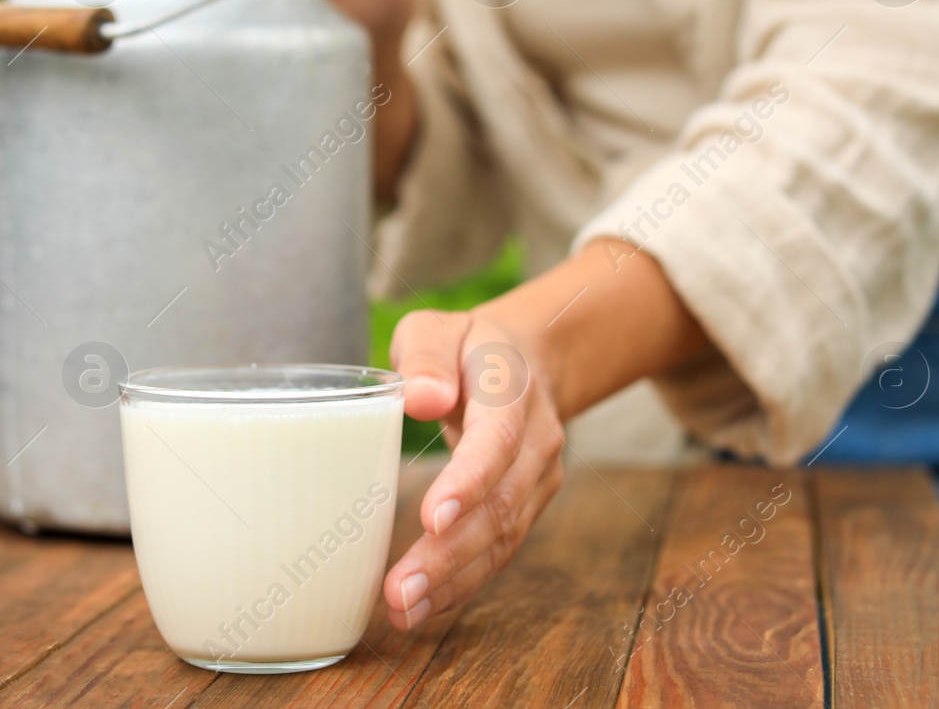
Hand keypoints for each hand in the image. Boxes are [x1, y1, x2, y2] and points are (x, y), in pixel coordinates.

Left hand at [382, 310, 564, 630]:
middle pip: (500, 504)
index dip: (469, 481)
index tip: (433, 518)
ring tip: (402, 610)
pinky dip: (463, 584)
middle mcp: (535, 440)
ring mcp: (537, 479)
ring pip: (502, 538)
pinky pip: (499, 552)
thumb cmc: (464, 348)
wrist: (527, 363)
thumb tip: (423, 399)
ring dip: (453, 580)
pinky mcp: (526, 508)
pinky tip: (423, 608)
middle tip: (400, 589)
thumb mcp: (438, 329)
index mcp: (510, 389)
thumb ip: (428, 355)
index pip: (496, 440)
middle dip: (450, 553)